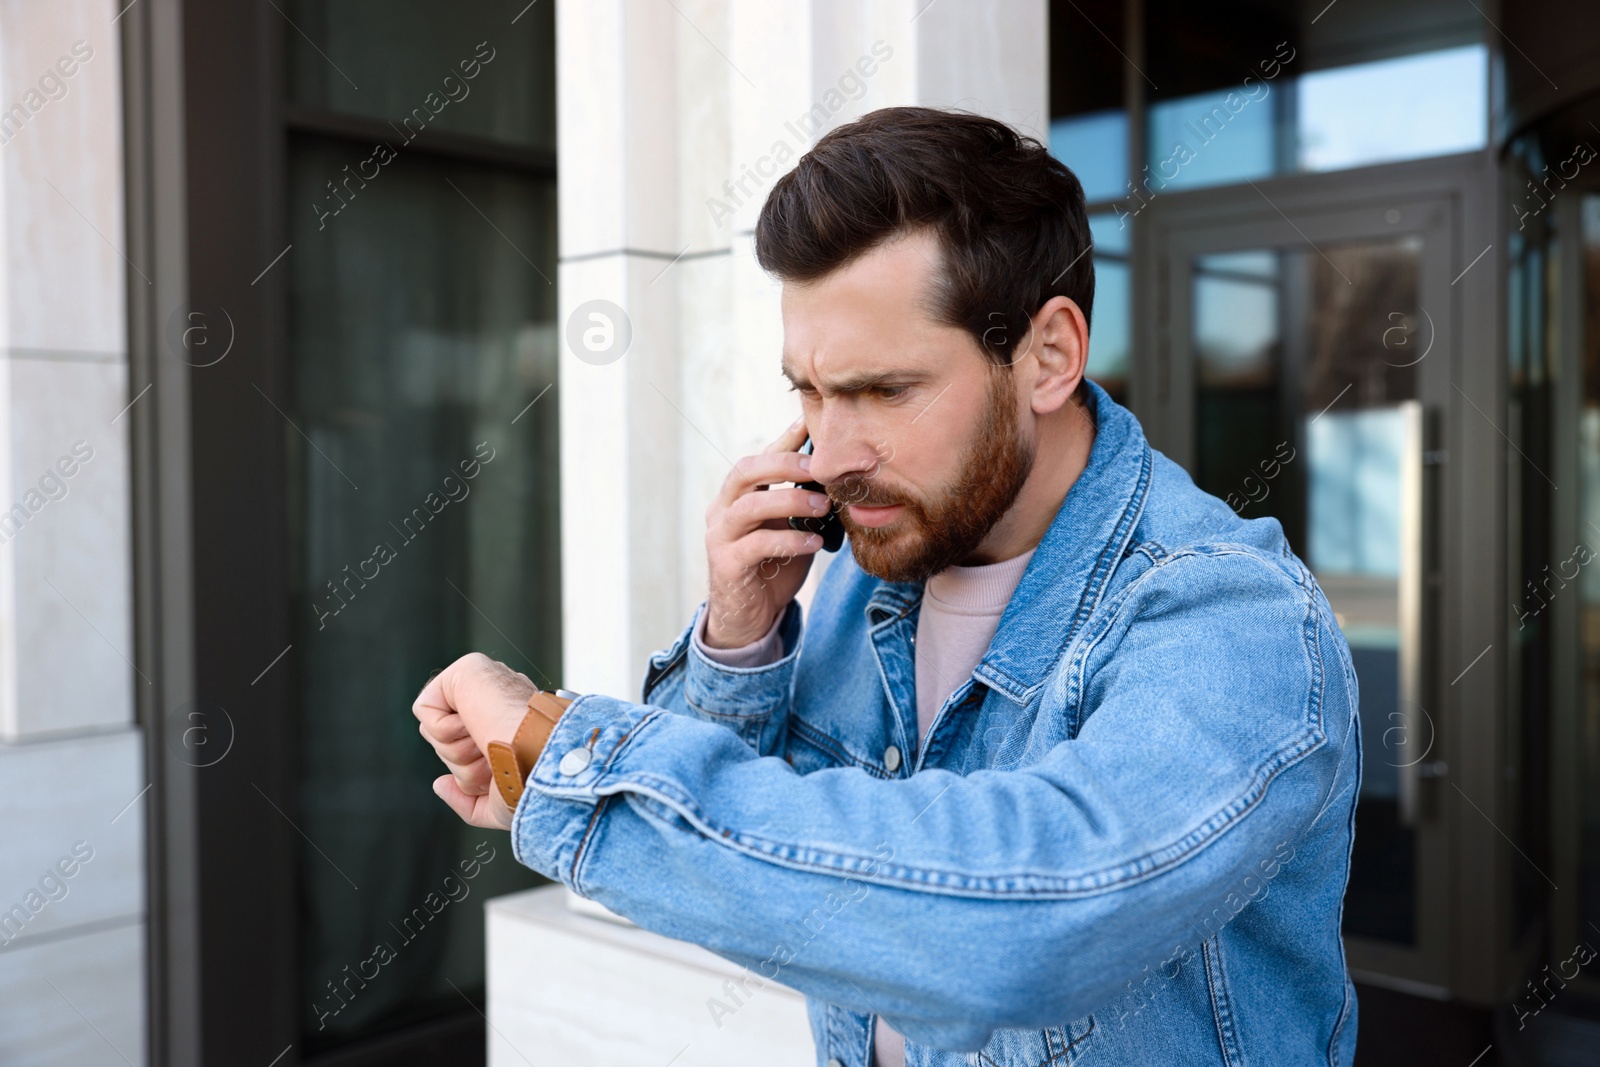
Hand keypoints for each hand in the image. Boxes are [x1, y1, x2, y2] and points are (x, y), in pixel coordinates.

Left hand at [413, 653, 537, 829]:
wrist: (542, 761)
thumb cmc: (532, 784)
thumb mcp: (498, 807)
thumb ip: (467, 802)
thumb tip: (440, 784)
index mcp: (507, 726)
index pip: (467, 752)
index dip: (474, 771)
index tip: (502, 769)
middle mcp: (495, 703)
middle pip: (446, 744)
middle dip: (463, 764)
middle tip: (493, 757)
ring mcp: (483, 685)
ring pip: (435, 732)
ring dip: (457, 751)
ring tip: (488, 741)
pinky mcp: (466, 671)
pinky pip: (425, 710)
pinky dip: (444, 730)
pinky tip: (476, 724)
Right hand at [704, 417, 827, 647]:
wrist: (750, 618)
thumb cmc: (772, 567)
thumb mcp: (790, 528)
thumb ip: (803, 502)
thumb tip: (838, 473)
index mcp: (737, 496)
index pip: (759, 457)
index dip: (784, 439)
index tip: (811, 422)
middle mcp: (722, 510)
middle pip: (745, 471)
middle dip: (784, 463)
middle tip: (819, 469)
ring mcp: (720, 537)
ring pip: (749, 506)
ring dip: (790, 501)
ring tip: (823, 507)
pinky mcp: (726, 565)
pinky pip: (756, 545)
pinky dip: (789, 540)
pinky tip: (815, 543)